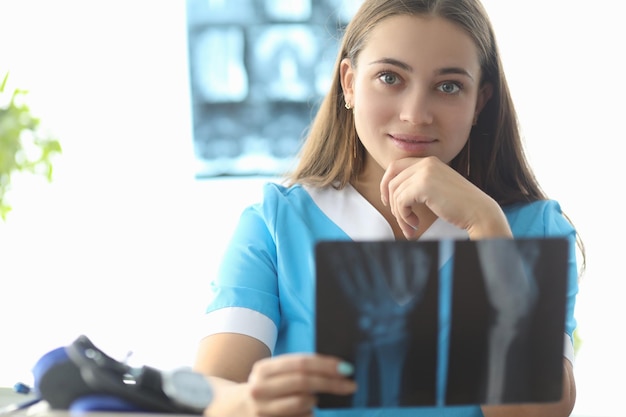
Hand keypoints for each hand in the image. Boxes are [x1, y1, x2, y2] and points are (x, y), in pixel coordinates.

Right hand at [243, 354, 355, 416]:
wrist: (233, 410)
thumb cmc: (265, 388)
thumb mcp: (273, 373)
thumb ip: (297, 369)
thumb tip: (336, 369)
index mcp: (264, 369)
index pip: (301, 363)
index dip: (326, 365)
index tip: (346, 368)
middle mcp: (260, 388)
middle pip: (304, 382)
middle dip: (331, 383)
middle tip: (350, 385)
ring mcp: (262, 409)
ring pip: (303, 403)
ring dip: (314, 401)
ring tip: (312, 399)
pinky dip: (308, 414)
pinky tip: (304, 411)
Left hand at [380, 156, 511, 239]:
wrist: (478, 211)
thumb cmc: (458, 205)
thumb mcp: (436, 187)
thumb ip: (418, 184)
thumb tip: (392, 193)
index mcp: (429, 161)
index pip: (395, 166)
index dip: (386, 184)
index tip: (388, 201)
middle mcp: (426, 163)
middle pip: (392, 179)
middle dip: (391, 201)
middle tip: (398, 218)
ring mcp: (424, 172)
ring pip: (395, 194)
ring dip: (399, 215)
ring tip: (411, 227)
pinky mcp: (423, 185)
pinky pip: (400, 202)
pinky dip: (404, 216)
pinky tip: (415, 224)